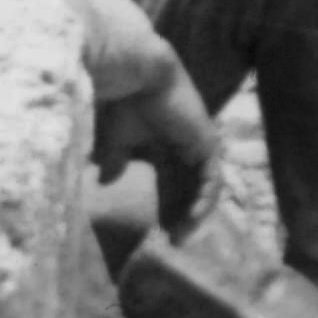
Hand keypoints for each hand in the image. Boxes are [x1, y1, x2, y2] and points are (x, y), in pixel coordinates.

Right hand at [90, 34, 220, 230]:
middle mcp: (184, 146)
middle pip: (186, 190)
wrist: (135, 73)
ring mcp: (198, 144)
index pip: (169, 185)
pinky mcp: (207, 142)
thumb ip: (115, 162)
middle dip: (179, 217)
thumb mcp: (115, 141)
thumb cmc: (122, 101)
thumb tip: (106, 182)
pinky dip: (204, 200)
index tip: (156, 235)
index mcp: (163, 146)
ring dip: (193, 213)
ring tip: (181, 238)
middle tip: (172, 243)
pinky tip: (193, 219)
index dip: (164, 209)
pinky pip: (211, 179)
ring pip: (201, 188)